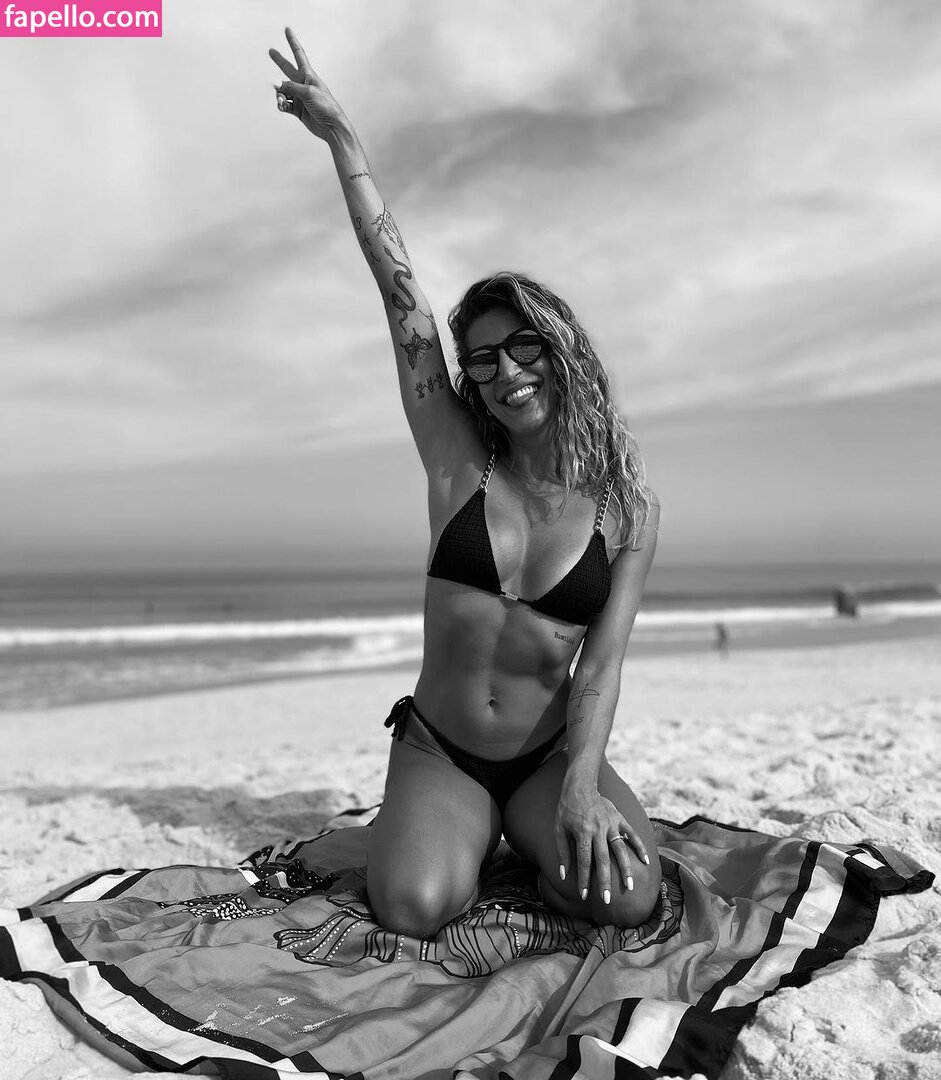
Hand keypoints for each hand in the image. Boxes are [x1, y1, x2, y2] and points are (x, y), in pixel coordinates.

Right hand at [268, 27, 349, 141]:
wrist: (331, 127)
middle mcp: (303, 84)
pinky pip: (284, 104)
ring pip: (282, 91)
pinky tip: (282, 106)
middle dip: (279, 60)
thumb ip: (290, 86)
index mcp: (309, 75)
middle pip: (287, 69)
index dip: (292, 41)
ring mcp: (300, 96)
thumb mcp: (308, 92)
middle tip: (270, 51)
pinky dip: (282, 105)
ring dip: (279, 95)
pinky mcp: (298, 109)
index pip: (298, 54)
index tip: (287, 29)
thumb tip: (276, 85)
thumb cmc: (325, 106)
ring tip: (282, 101)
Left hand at [555, 782, 649, 904]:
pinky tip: (646, 861)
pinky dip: (640, 847)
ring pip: (620, 850)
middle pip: (603, 859)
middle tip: (607, 900)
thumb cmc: (567, 810)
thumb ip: (562, 852)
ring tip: (629, 887)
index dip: (584, 879)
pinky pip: (632, 834)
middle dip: (605, 881)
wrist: (580, 786)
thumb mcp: (558, 829)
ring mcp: (611, 824)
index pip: (584, 860)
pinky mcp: (620, 819)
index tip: (584, 895)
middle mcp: (598, 829)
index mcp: (582, 832)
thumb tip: (564, 875)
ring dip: (625, 869)